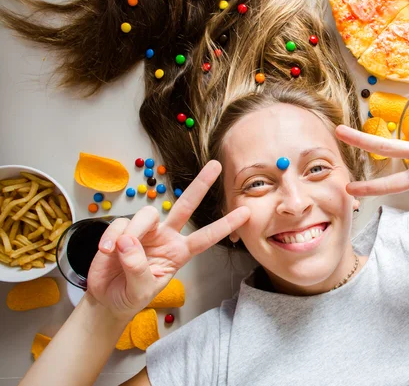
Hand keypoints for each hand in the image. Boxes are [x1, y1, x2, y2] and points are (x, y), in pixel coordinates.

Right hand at [86, 160, 249, 320]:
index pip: (206, 237)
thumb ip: (138, 269)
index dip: (225, 225)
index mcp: (179, 252)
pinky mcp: (122, 229)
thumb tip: (128, 242)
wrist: (106, 299)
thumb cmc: (130, 296)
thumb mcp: (141, 290)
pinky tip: (106, 252)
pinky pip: (120, 224)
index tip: (246, 213)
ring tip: (118, 252)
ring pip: (147, 214)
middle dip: (201, 185)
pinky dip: (111, 237)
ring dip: (134, 230)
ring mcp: (144, 231)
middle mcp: (166, 236)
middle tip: (216, 165)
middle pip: (185, 206)